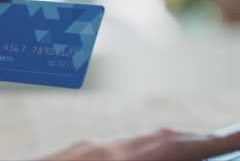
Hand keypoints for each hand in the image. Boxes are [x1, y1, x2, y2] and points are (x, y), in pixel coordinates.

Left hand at [44, 128, 239, 160]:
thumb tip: (177, 157)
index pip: (178, 147)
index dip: (215, 140)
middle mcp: (102, 150)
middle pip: (160, 138)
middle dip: (198, 139)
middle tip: (228, 140)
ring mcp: (84, 149)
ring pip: (136, 141)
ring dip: (168, 144)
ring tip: (193, 147)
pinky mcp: (71, 153)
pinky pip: (115, 146)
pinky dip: (139, 150)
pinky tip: (144, 157)